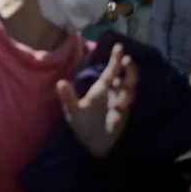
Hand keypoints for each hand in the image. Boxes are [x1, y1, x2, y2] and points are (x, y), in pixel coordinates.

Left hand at [58, 43, 137, 157]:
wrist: (88, 144)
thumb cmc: (82, 122)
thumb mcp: (72, 109)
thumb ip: (67, 96)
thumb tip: (60, 83)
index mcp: (102, 88)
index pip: (112, 71)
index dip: (116, 59)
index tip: (120, 47)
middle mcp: (113, 94)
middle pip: (126, 80)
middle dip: (130, 71)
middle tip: (128, 61)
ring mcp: (119, 106)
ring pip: (128, 95)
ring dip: (126, 92)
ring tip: (122, 87)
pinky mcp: (120, 120)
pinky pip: (123, 114)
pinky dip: (120, 112)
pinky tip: (117, 112)